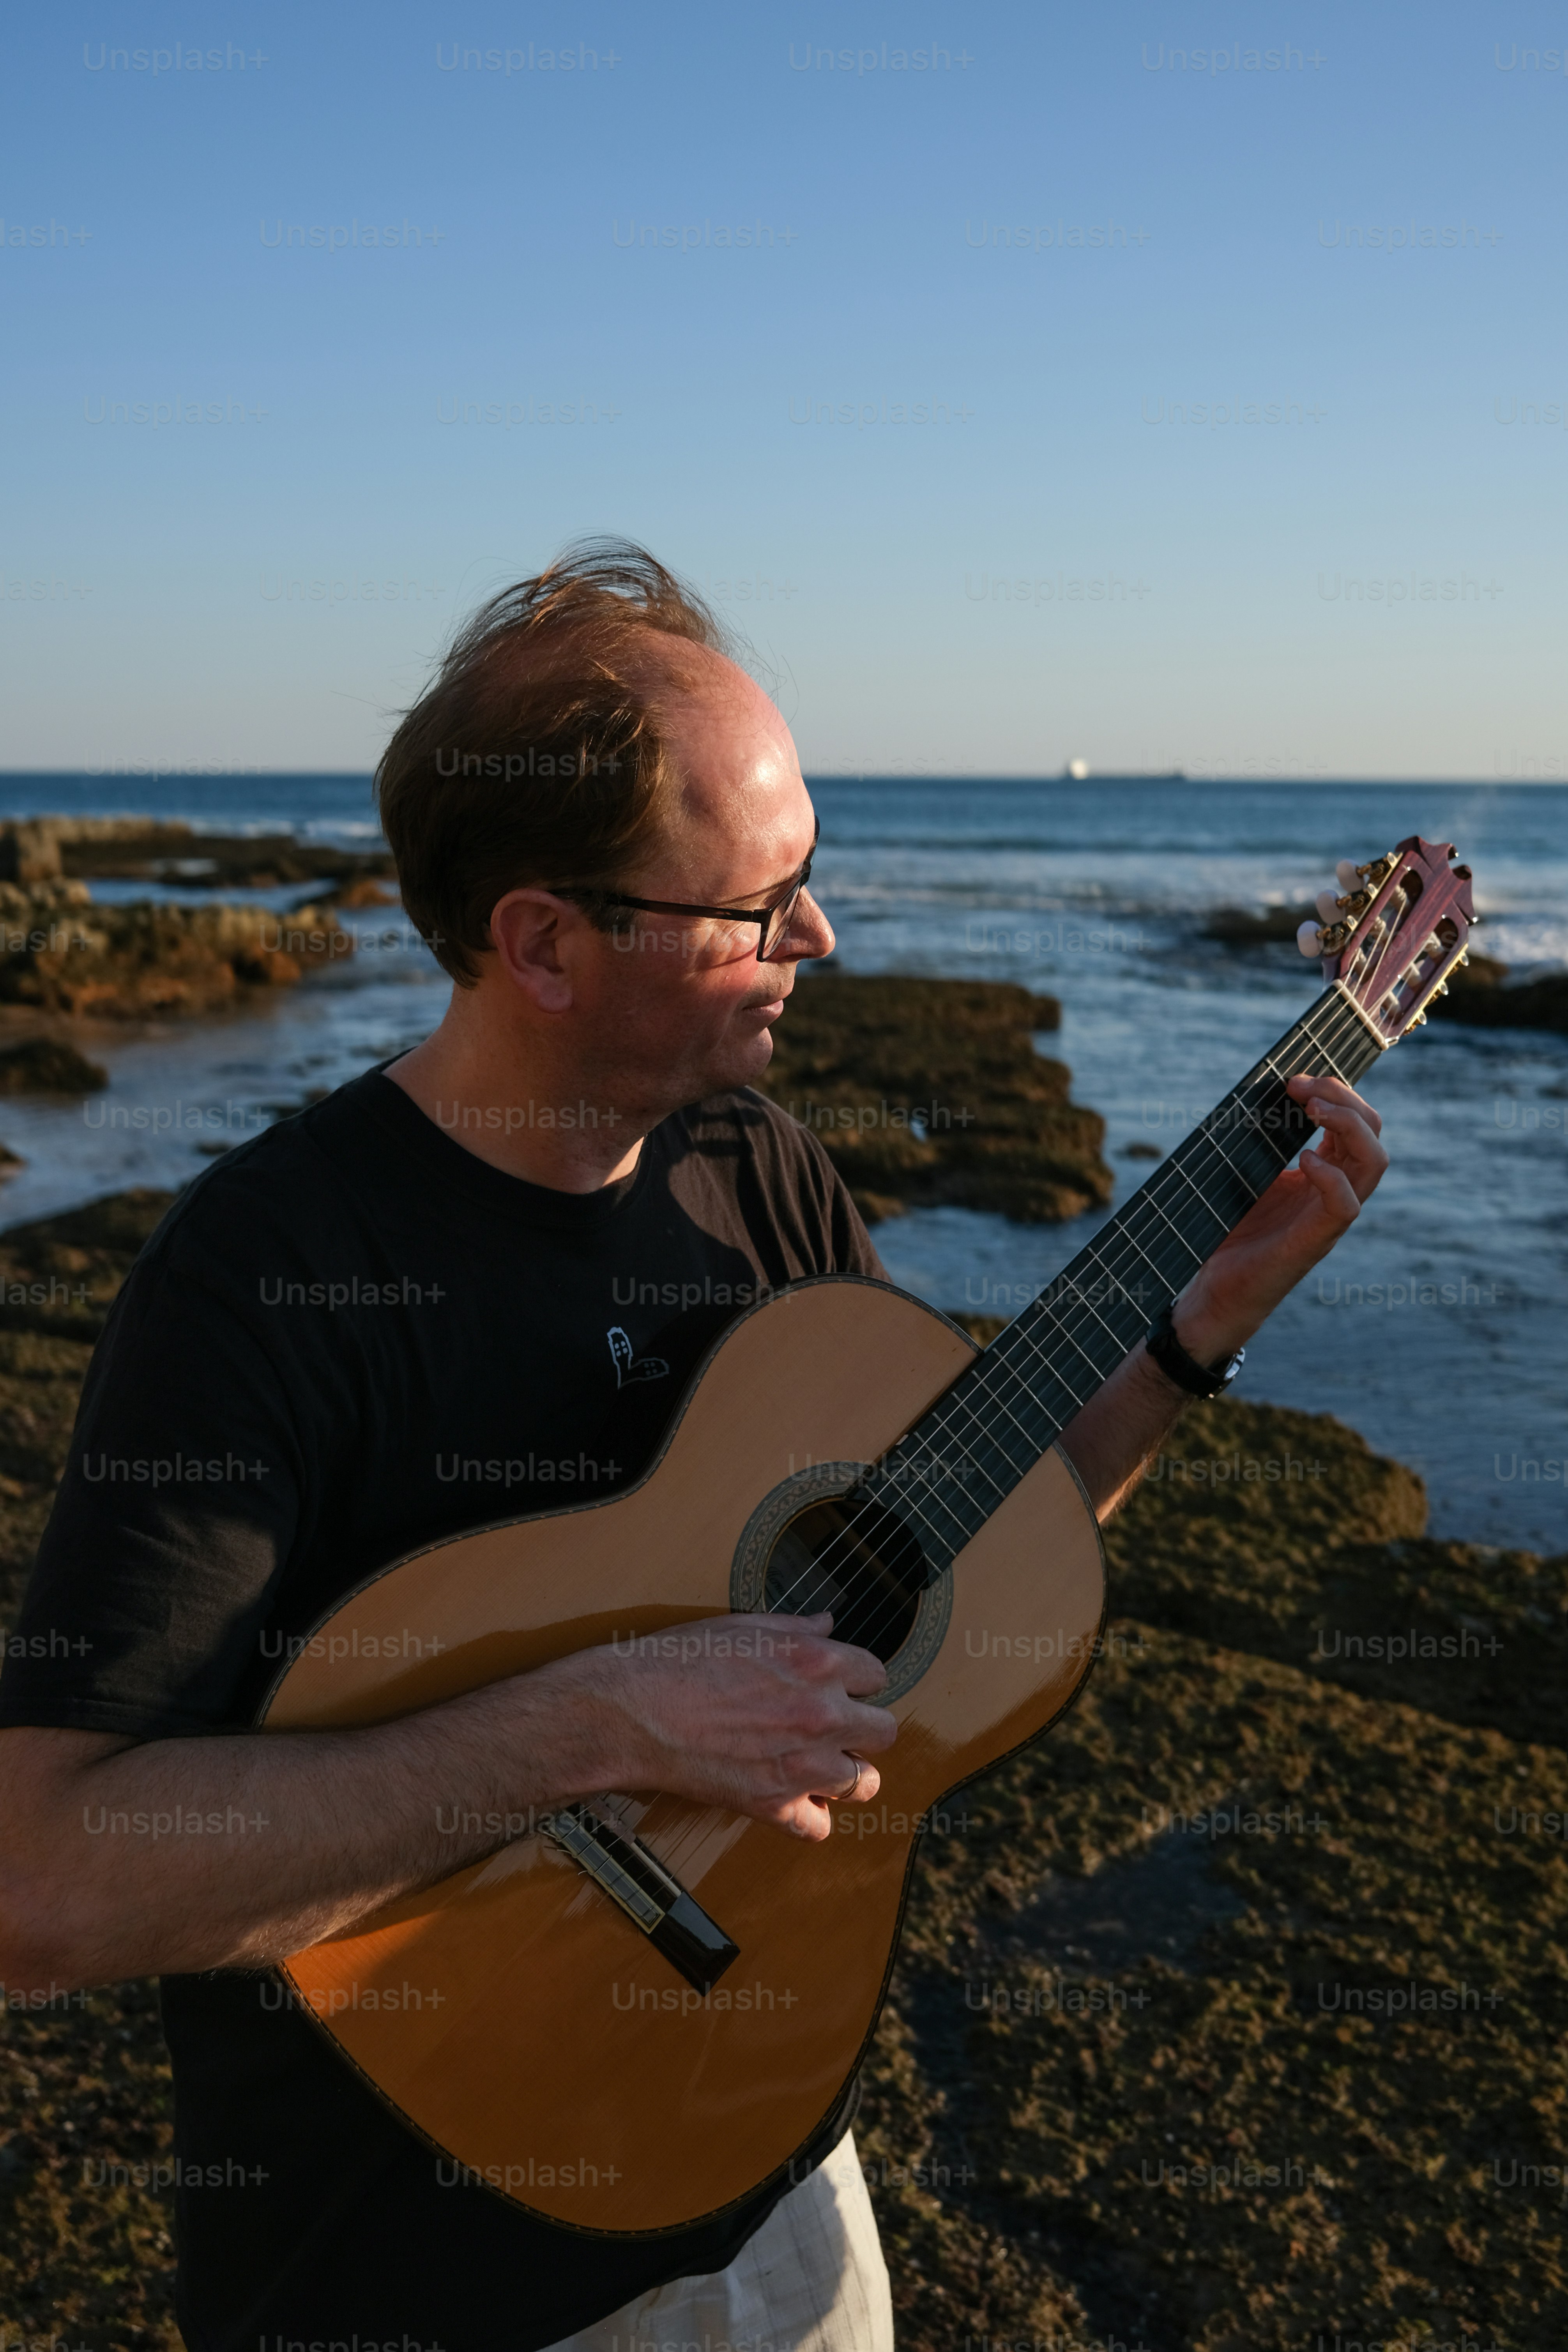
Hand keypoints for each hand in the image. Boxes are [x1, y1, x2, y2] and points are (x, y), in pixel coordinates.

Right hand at [545, 1612, 895, 1842]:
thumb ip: (796, 1627)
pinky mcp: (773, 1805)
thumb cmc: (679, 1661)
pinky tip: (792, 1799)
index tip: (841, 1686)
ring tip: (821, 1766)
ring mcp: (801, 1765)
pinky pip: (819, 1827)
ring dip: (846, 1774)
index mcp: (818, 1662)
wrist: (632, 1709)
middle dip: (863, 1729)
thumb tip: (828, 1624)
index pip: (877, 1675)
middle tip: (836, 1728)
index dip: (857, 1681)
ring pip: (865, 1783)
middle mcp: (821, 1714)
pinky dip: (808, 1817)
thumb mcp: (742, 1626)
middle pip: (884, 1732)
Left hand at [1174, 1072, 1388, 1362]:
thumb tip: (1255, 1096)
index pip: (1355, 1124)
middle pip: (1372, 1134)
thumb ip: (1260, 1142)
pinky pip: (1345, 1206)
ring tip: (1311, 1110)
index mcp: (1323, 1173)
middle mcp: (1335, 1192)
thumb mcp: (1246, 1175)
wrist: (1215, 1291)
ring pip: (1373, 1163)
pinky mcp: (1315, 1242)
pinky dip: (1330, 1178)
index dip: (1334, 1093)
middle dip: (1344, 1099)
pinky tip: (1304, 1162)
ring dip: (1347, 1126)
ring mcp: (1329, 1217)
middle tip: (1300, 1088)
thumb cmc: (1231, 1233)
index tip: (1293, 1080)